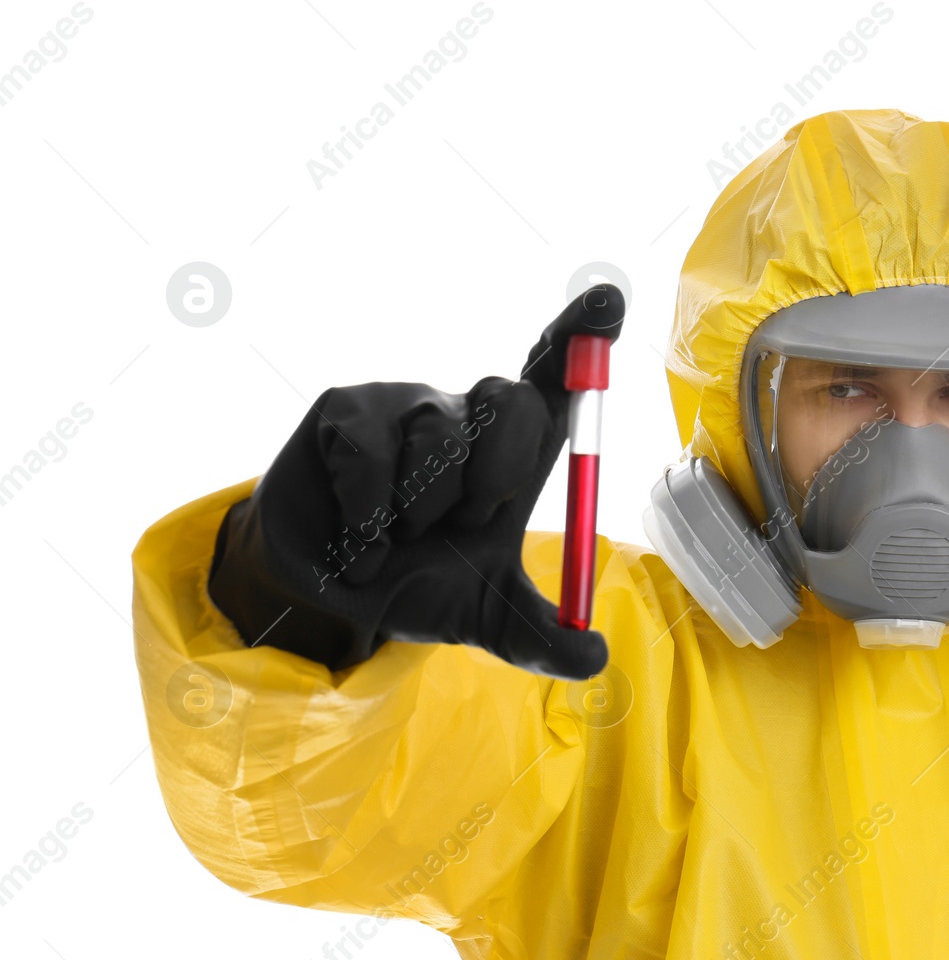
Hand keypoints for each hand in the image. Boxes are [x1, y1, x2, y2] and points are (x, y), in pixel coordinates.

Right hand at [208, 284, 625, 678]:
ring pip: (440, 440)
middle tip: (470, 523)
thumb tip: (593, 658)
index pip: (558, 379)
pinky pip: (371, 456)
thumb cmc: (421, 584)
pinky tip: (360, 542)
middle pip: (514, 399)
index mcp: (515, 450)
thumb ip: (544, 639)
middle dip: (499, 473)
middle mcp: (470, 414)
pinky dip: (369, 517)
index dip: (582, 335)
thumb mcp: (489, 621)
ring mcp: (406, 404)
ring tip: (400, 540)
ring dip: (422, 511)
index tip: (607, 300)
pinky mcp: (346, 410)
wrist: (331, 597)